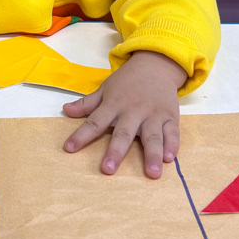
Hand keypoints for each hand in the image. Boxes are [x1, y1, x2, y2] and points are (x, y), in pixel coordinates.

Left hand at [62, 50, 187, 178]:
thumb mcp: (105, 89)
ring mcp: (153, 114)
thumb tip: (65, 110)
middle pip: (123, 133)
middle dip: (115, 152)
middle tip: (108, 170)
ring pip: (152, 136)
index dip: (81, 135)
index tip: (69, 148)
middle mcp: (133, 111)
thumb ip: (87, 103)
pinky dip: (172, 145)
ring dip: (152, 154)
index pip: (94, 122)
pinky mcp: (170, 116)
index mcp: (114, 104)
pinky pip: (172, 132)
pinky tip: (170, 158)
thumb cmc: (127, 81)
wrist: (156, 65)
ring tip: (152, 173)